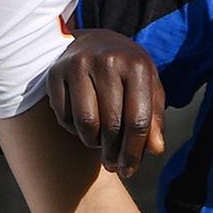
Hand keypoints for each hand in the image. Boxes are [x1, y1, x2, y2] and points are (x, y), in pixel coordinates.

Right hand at [43, 29, 169, 174]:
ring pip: (86, 124)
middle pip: (112, 125)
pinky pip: (64, 117)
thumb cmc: (127, 72)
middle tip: (113, 166)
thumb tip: (156, 150)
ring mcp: (78, 65)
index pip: (138, 120)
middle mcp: (107, 61)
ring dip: (93, 143)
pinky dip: (74, 130)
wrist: (94, 42)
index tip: (129, 170)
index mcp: (136, 65)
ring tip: (100, 144)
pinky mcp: (56, 73)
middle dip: (113, 153)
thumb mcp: (148, 88)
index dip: (134, 151)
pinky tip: (84, 127)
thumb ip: (154, 118)